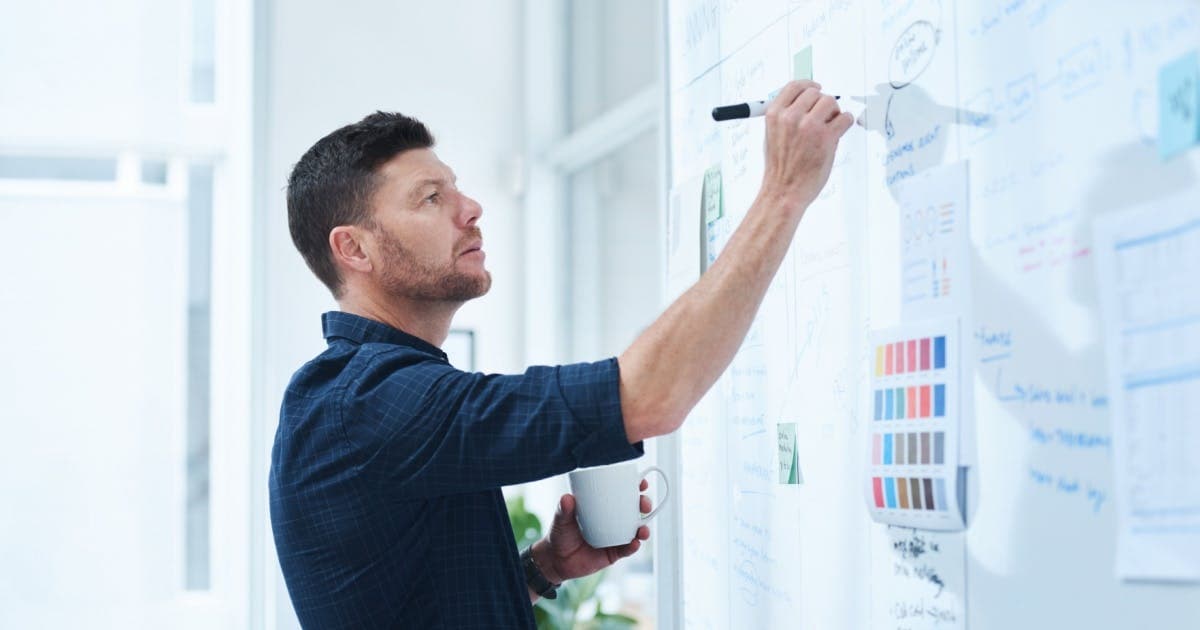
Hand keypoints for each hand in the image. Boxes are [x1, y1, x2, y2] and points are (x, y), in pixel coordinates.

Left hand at [532, 480, 652, 584]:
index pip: (622, 493)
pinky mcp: (614, 553)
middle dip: (644, 504)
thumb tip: (567, 498)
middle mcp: (613, 520)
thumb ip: (563, 509)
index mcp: (603, 506)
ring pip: (636, 530)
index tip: (641, 483)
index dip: (635, 486)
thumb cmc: (560, 534)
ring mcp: (615, 536)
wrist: (557, 561)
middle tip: (644, 505)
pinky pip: (627, 549)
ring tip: (643, 530)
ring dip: (644, 528)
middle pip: (635, 509)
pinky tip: (635, 543)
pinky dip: (633, 546)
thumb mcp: (561, 519)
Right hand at [760, 79, 854, 210]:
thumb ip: (785, 117)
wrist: (784, 191)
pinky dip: (846, 122)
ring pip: (831, 102)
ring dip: (834, 112)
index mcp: (775, 114)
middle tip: (824, 117)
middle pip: (815, 93)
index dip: (808, 85)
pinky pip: (845, 118)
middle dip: (822, 103)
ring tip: (830, 127)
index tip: (816, 88)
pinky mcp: (826, 137)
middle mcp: (791, 117)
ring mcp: (809, 126)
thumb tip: (804, 103)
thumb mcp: (771, 135)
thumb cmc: (780, 167)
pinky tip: (839, 132)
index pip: (794, 86)